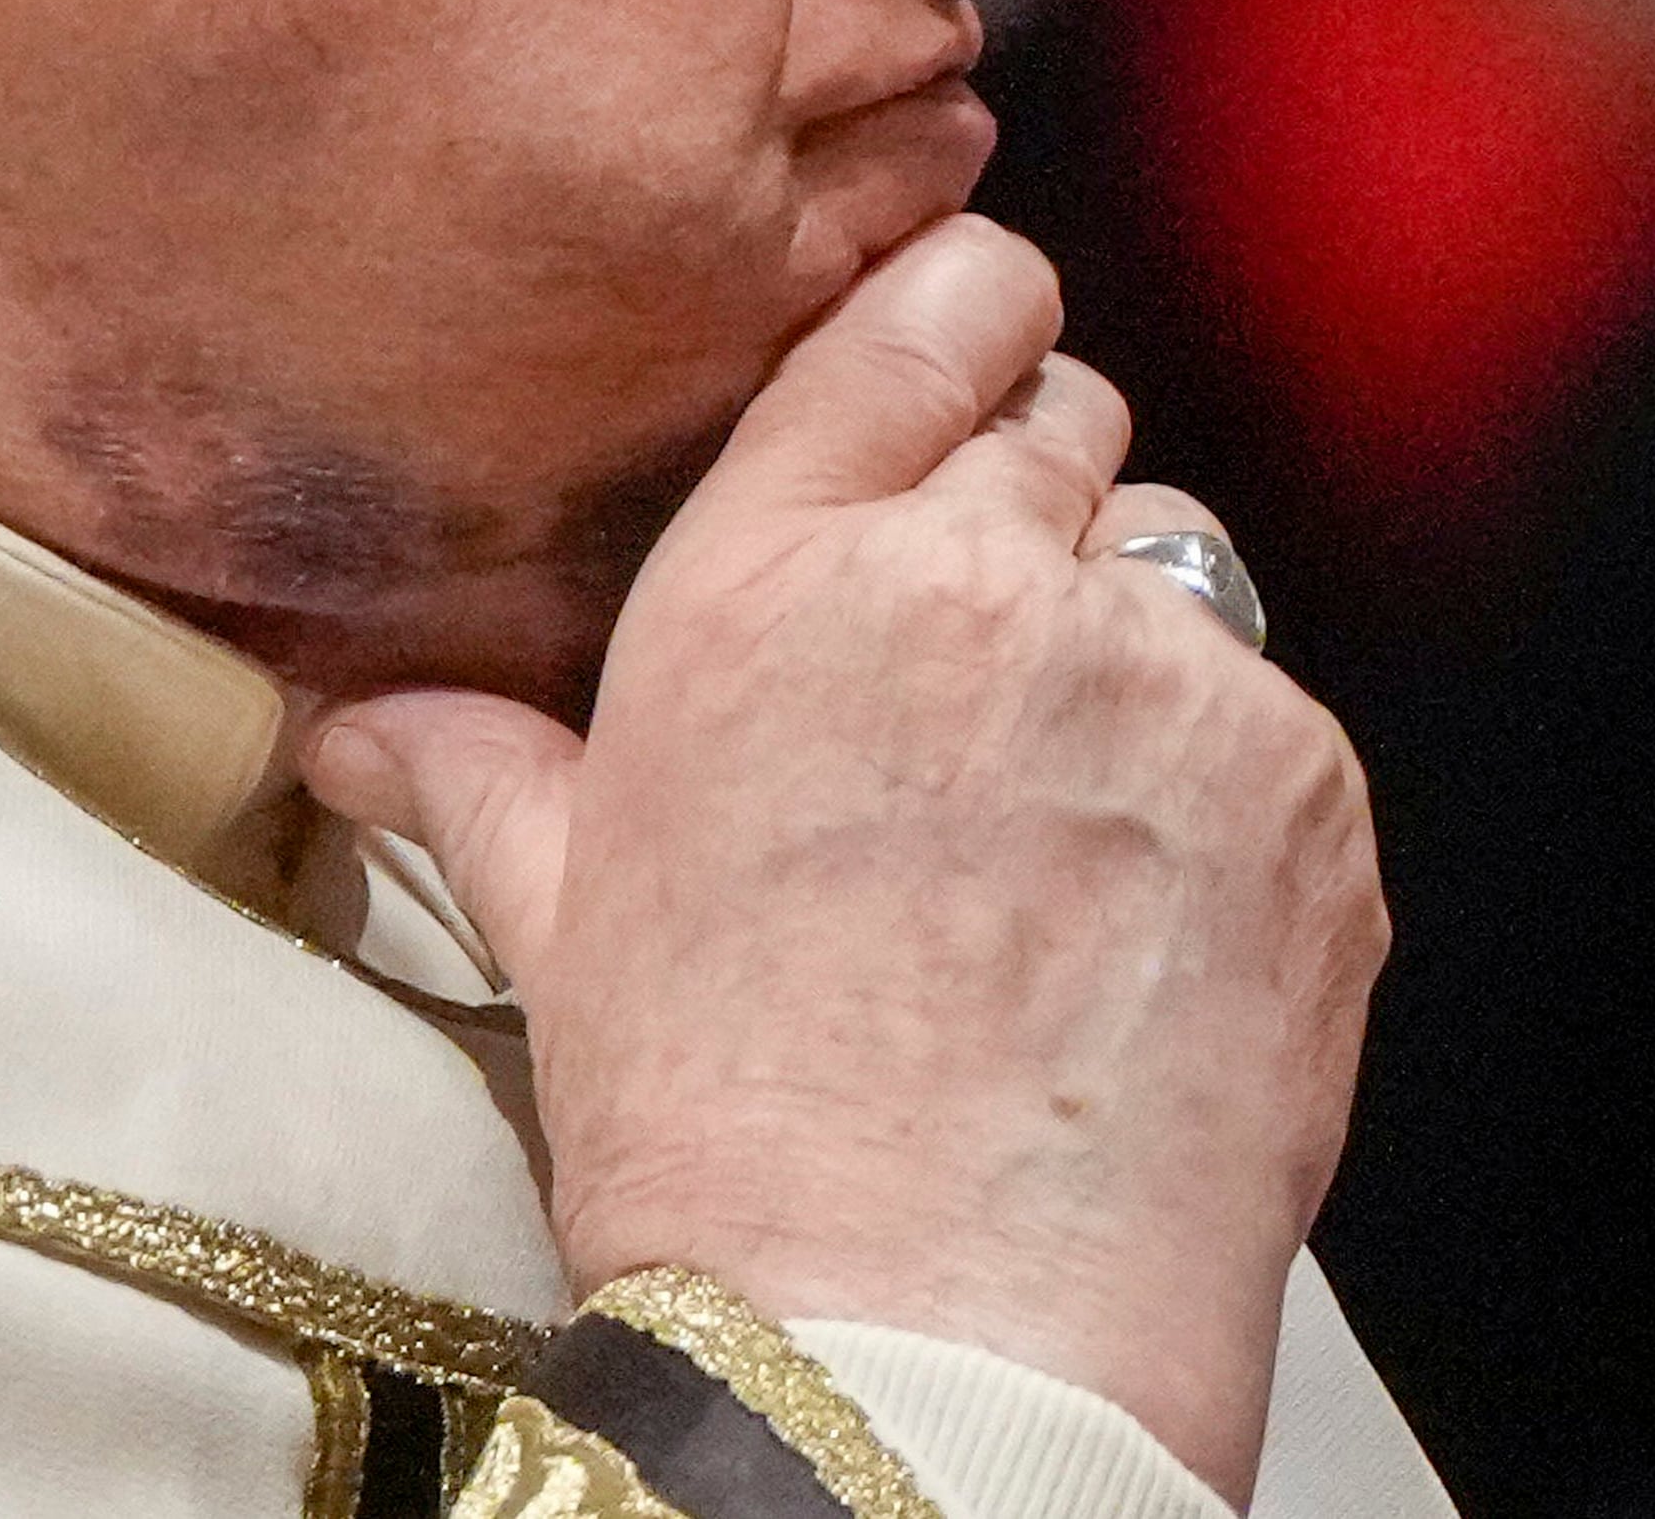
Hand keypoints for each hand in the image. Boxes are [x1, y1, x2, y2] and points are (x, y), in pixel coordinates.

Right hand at [302, 217, 1383, 1497]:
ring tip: (1068, 822)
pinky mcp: (1300, 789)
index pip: (918, 323)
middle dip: (1035, 507)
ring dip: (1136, 648)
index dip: (966, 317)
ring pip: (1182, 564)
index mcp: (769, 582)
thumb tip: (354, 719)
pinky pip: (1277, 718)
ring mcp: (1159, 678)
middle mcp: (973, 584)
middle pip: (1066, 421)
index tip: (979, 344)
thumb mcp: (566, 930)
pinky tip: (1151, 921)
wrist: (928, 1338)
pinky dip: (1233, 792)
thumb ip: (478, 774)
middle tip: (991, 659)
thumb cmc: (730, 1143)